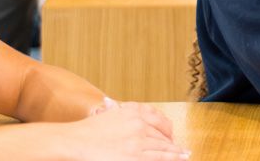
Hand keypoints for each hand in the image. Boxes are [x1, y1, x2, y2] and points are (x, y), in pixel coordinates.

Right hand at [49, 100, 184, 159]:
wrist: (75, 141)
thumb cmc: (88, 130)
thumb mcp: (107, 114)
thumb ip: (118, 111)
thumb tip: (115, 106)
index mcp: (134, 112)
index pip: (159, 119)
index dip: (167, 129)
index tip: (171, 134)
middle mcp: (139, 124)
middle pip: (163, 134)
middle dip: (172, 142)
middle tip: (180, 149)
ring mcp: (138, 141)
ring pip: (164, 147)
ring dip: (175, 152)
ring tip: (184, 155)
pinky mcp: (135, 156)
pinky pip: (159, 157)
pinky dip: (172, 158)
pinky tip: (179, 158)